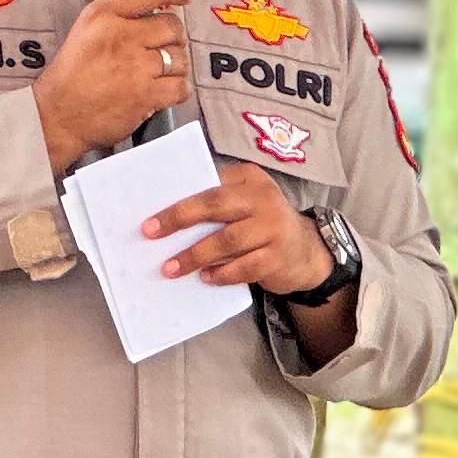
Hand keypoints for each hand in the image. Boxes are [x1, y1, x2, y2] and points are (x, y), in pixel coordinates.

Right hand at [33, 0, 193, 171]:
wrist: (58, 115)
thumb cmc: (72, 73)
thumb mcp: (86, 29)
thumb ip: (118, 14)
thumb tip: (159, 7)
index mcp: (104, 15)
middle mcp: (121, 36)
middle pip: (173, 26)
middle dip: (173, 38)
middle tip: (160, 49)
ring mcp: (136, 67)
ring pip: (180, 58)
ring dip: (173, 67)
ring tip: (155, 74)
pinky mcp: (145, 95)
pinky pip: (181, 86)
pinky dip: (177, 89)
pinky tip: (163, 90)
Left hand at [142, 160, 333, 291]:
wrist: (306, 252)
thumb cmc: (262, 225)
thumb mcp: (245, 204)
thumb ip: (216, 203)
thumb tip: (169, 218)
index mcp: (250, 179)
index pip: (209, 185)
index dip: (179, 200)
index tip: (151, 216)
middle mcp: (264, 198)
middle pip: (216, 205)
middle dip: (180, 219)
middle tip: (151, 234)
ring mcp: (274, 228)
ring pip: (228, 240)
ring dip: (195, 255)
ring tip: (171, 268)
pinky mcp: (278, 257)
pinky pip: (244, 267)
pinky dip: (222, 274)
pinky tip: (205, 279)